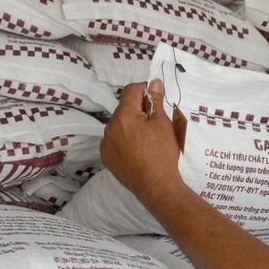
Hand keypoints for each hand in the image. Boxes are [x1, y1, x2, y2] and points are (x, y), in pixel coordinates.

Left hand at [100, 78, 186, 208]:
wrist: (156, 186)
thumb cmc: (162, 153)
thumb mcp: (163, 124)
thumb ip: (156, 101)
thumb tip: (155, 82)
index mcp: (124, 116)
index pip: (130, 90)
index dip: (143, 89)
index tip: (154, 95)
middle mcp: (109, 127)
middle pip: (123, 109)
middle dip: (137, 110)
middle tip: (153, 121)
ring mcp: (106, 144)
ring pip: (118, 125)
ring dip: (129, 125)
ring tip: (145, 139)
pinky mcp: (106, 157)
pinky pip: (113, 141)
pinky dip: (123, 140)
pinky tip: (136, 150)